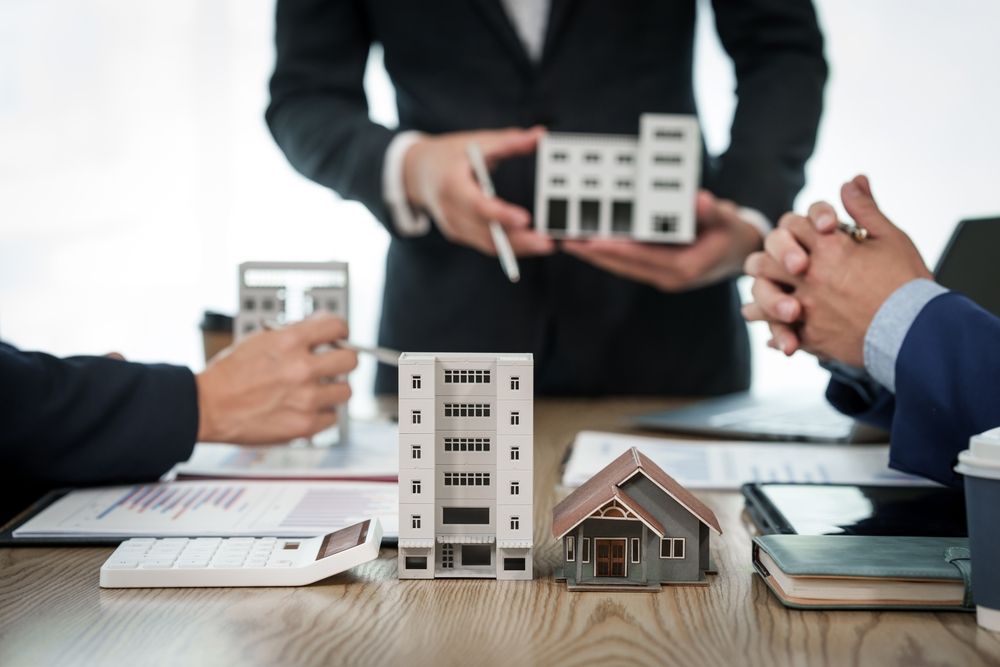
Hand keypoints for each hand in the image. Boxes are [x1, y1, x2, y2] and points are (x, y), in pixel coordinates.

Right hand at [194, 314, 357, 443]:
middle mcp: (302, 368)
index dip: (340, 330)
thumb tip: (319, 332)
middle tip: (333, 364)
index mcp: (290, 341)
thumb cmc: (228, 374)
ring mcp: (306, 398)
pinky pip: (332, 417)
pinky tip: (307, 408)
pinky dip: (322, 413)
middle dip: (343, 360)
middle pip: (351, 360)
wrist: (207, 407)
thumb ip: (292, 335)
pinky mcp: (304, 425)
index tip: (338, 336)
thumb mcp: (259, 340)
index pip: (337, 326)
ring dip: (334, 389)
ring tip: (317, 389)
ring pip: (346, 391)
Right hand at [404, 127, 555, 256]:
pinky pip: (487, 245)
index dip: (501, 214)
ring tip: (546, 244)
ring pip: (489, 244)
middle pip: (486, 233)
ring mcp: (453, 226)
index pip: (478, 205)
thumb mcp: (476, 142)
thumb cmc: (449, 155)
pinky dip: (510, 246)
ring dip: (519, 248)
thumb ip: (509, 141)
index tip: (525, 219)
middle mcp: (450, 210)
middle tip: (547, 242)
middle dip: (519, 241)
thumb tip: (540, 135)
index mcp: (451, 185)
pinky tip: (531, 244)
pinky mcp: (459, 234)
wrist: (417, 173)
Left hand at [561, 190, 762, 291]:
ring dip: (594, 255)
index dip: (616, 250)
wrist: (741, 251)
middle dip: (594, 254)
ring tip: (567, 241)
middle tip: (565, 240)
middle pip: (624, 265)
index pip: (643, 259)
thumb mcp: (727, 219)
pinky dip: (607, 252)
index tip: (591, 241)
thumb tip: (700, 199)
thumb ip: (712, 211)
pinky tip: (587, 242)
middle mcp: (669, 277)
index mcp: (685, 268)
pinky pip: (626, 262)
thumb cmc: (733, 232)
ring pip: (621, 266)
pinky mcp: (655, 270)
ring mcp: (661, 276)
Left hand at [742, 175, 932, 365]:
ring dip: (761, 297)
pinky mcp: (809, 337)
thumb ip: (865, 209)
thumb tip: (851, 181)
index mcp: (828, 248)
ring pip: (762, 298)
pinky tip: (774, 336)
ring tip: (762, 299)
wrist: (918, 331)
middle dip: (767, 259)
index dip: (795, 226)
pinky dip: (775, 334)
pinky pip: (778, 334)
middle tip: (776, 264)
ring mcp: (806, 308)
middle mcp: (810, 276)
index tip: (806, 234)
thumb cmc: (907, 282)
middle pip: (763, 261)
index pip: (791, 224)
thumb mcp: (890, 238)